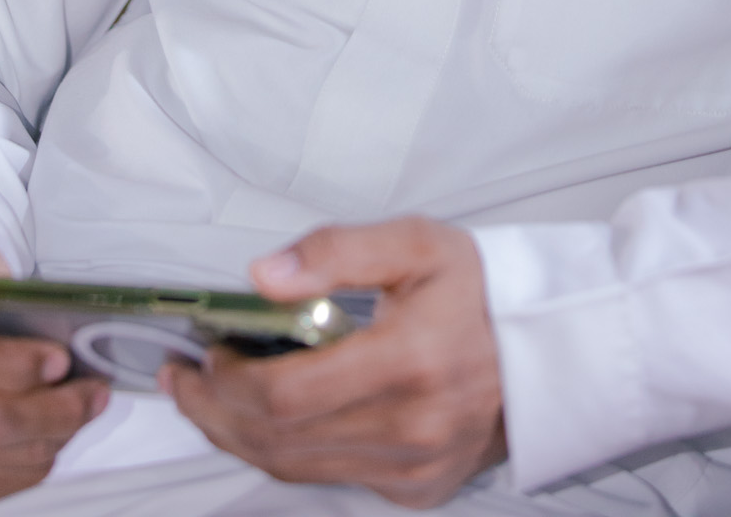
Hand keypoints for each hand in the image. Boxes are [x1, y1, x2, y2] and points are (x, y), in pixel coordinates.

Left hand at [162, 216, 505, 509]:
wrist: (546, 347)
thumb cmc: (480, 289)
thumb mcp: (415, 241)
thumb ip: (335, 251)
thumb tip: (263, 275)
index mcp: (411, 360)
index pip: (287, 394)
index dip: (230, 380)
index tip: (206, 352)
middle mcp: (413, 427)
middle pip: (279, 440)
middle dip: (215, 411)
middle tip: (184, 379)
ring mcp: (415, 468)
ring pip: (297, 468)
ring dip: (240, 435)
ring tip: (210, 397)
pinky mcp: (416, 489)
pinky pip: (330, 478)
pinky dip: (288, 451)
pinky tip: (268, 418)